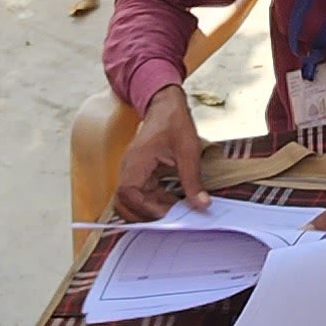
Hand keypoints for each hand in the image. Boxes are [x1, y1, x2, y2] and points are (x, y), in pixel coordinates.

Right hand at [111, 85, 206, 221]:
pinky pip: (141, 195)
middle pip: (124, 203)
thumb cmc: (174, 122)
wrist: (166, 106)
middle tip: (171, 218)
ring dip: (150, 210)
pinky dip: (154, 203)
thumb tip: (201, 204)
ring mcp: (132, 172)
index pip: (128, 193)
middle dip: (145, 215)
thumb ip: (193, 181)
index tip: (167, 214)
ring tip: (174, 211)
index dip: (145, 208)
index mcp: (136, 161)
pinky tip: (172, 202)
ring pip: (132, 202)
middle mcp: (129, 168)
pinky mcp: (139, 174)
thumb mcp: (188, 151)